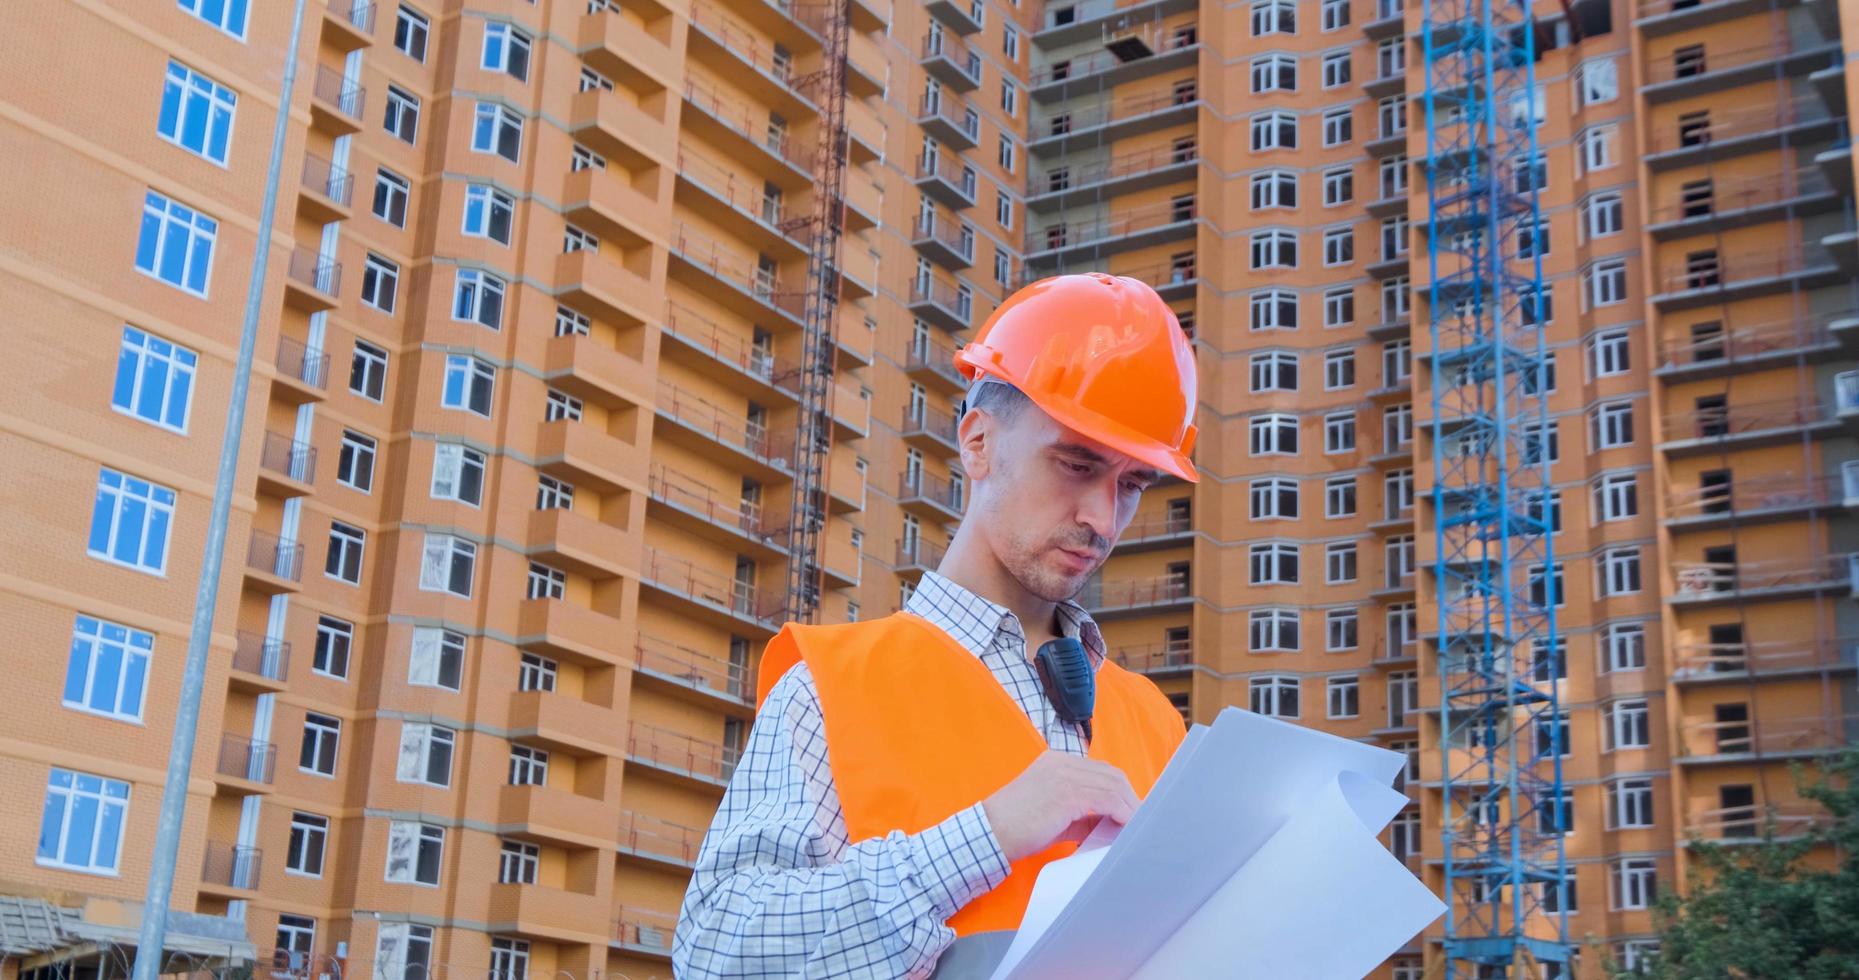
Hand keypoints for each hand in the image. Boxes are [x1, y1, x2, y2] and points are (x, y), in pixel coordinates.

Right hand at [980, 751, 1139, 862]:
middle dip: (1131, 800)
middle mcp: (1062, 762)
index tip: (1133, 813)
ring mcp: (1065, 774)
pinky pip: (1107, 800)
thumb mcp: (1055, 818)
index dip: (1121, 793)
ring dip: (1130, 809)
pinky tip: (1127, 828)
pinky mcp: (1068, 792)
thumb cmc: (1017, 829)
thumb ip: (1083, 817)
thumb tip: (1110, 826)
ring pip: (1113, 786)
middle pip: (1111, 775)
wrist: (990, 834)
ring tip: (1138, 829)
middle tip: (1142, 822)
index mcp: (1057, 762)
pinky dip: (1122, 814)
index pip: (1101, 772)